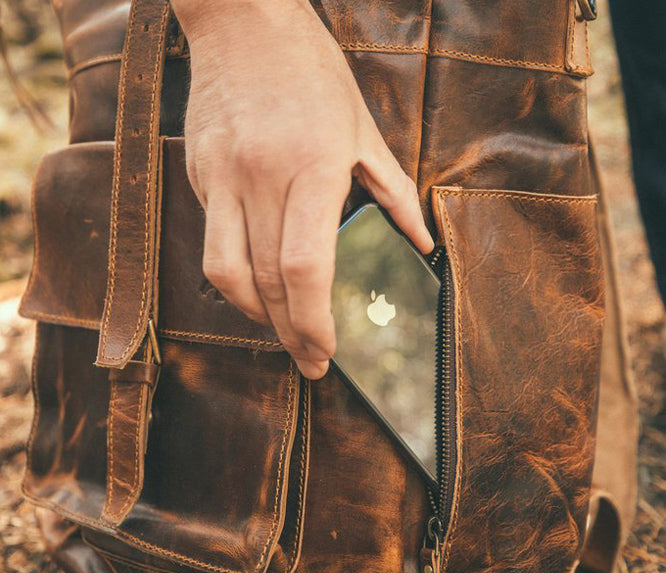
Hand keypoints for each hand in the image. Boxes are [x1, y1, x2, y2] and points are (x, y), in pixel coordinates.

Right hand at [172, 0, 433, 378]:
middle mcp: (261, 176)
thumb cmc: (312, 71)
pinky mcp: (199, 175)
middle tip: (308, 360)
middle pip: (267, 282)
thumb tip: (419, 244)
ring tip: (279, 331)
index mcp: (313, 166)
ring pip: (226, 273)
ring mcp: (222, 176)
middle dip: (289, 332)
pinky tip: (256, 288)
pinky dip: (235, 278)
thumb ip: (392, 193)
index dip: (314, 321)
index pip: (306, 268)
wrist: (243, 20)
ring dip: (254, 315)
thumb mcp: (364, 129)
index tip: (327, 350)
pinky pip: (212, 242)